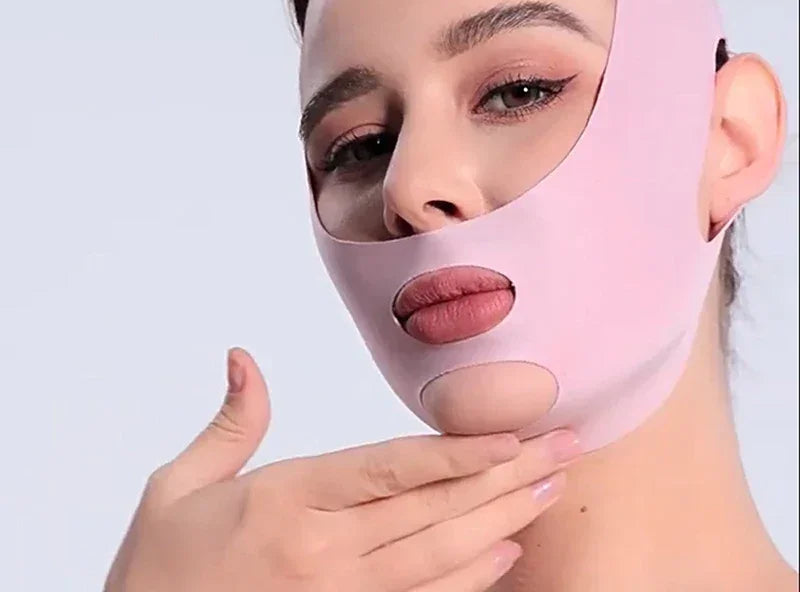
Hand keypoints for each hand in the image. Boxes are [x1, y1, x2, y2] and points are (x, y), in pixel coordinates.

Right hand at [104, 348, 575, 591]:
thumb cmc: (156, 572)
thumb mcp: (175, 487)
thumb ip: (229, 422)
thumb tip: (242, 358)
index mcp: (285, 500)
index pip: (389, 468)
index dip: (457, 452)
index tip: (512, 432)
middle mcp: (321, 551)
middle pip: (432, 508)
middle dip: (506, 476)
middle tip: (564, 449)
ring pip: (440, 558)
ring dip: (502, 521)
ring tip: (550, 489)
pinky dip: (470, 582)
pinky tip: (506, 555)